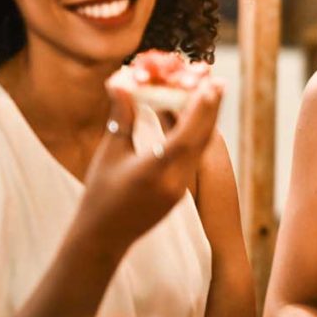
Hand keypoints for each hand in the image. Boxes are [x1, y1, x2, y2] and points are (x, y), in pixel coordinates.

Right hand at [76, 75, 223, 251]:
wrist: (104, 236)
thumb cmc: (100, 193)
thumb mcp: (110, 153)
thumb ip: (121, 117)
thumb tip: (122, 80)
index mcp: (154, 172)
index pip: (185, 137)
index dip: (199, 110)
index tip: (209, 85)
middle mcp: (174, 181)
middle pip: (200, 140)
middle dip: (210, 109)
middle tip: (217, 81)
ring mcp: (180, 188)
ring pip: (199, 149)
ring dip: (206, 121)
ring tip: (211, 94)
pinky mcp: (180, 192)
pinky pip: (192, 158)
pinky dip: (195, 136)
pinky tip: (195, 119)